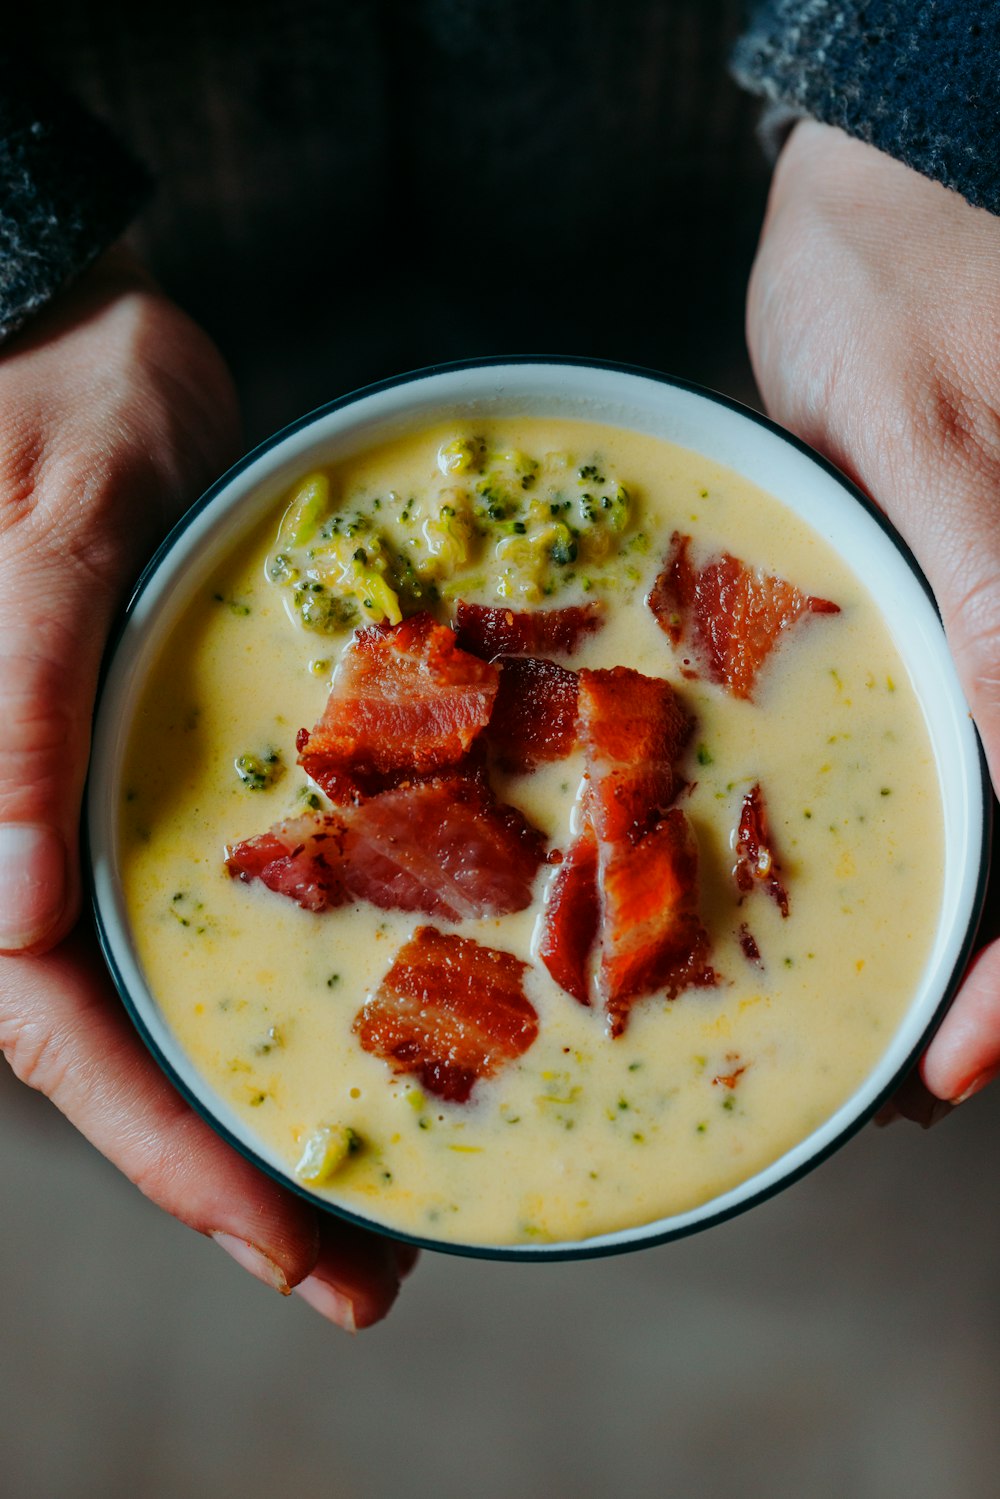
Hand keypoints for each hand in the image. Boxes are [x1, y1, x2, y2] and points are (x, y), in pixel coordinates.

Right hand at [0, 252, 414, 1324]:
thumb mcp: (45, 541)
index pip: (57, 1025)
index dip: (160, 1147)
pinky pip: (234, 909)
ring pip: (183, 1000)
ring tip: (389, 1209)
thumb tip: (7, 913)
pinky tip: (398, 1030)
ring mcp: (112, 819)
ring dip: (274, 1107)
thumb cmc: (49, 412)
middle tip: (367, 1275)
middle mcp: (45, 843)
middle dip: (235, 1175)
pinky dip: (306, 986)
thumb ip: (17, 708)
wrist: (93, 345)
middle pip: (129, 1055)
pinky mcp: (178, 781)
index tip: (277, 1237)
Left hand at [746, 121, 999, 1120]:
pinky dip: (951, 831)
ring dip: (979, 923)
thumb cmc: (908, 287)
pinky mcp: (978, 614)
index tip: (958, 1060)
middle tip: (921, 1071)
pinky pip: (983, 741)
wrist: (892, 201)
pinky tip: (890, 878)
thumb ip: (993, 592)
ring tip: (906, 1013)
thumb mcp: (931, 435)